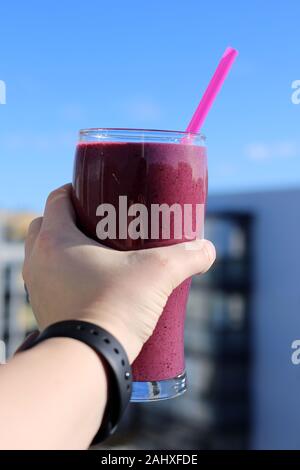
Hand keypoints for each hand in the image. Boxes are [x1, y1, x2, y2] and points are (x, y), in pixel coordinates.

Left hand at [23, 184, 215, 362]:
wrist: (91, 361)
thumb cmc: (116, 308)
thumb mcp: (158, 274)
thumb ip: (186, 257)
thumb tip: (207, 249)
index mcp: (56, 240)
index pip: (57, 199)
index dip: (75, 191)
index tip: (94, 195)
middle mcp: (39, 262)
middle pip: (44, 225)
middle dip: (67, 219)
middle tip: (96, 223)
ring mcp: (38, 289)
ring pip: (43, 256)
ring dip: (62, 249)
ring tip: (95, 253)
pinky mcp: (44, 313)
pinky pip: (49, 284)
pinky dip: (63, 277)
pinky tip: (91, 284)